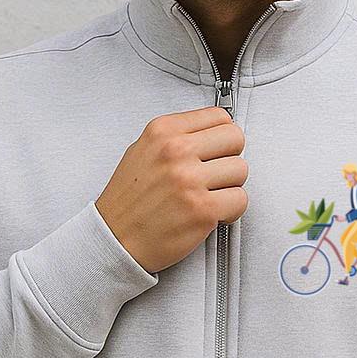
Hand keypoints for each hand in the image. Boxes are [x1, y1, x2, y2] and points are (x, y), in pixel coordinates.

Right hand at [95, 106, 247, 273]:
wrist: (115, 241)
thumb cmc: (129, 202)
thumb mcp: (143, 151)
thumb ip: (176, 138)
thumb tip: (210, 135)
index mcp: (162, 131)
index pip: (218, 117)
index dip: (222, 138)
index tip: (216, 152)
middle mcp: (176, 151)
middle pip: (235, 139)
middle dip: (230, 159)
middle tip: (216, 175)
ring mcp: (189, 180)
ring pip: (241, 170)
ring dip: (230, 187)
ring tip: (209, 196)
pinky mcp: (202, 210)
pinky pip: (240, 200)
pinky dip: (231, 210)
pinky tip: (211, 213)